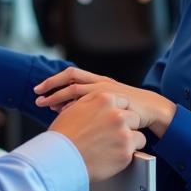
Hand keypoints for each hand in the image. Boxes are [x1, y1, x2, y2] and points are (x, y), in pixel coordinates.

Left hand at [34, 66, 176, 137]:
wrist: (153, 110)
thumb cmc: (130, 110)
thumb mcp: (108, 103)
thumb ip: (90, 103)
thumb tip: (66, 110)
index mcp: (98, 80)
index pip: (71, 75)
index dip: (53, 81)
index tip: (39, 89)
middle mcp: (100, 82)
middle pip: (70, 79)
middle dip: (51, 87)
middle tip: (37, 95)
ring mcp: (106, 91)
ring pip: (76, 90)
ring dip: (58, 97)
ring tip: (45, 105)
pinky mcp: (112, 101)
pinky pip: (88, 103)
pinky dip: (74, 108)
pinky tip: (65, 115)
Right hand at [48, 91, 145, 180]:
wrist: (58, 158)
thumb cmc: (63, 136)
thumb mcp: (75, 108)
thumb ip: (92, 103)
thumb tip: (99, 104)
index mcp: (104, 99)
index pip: (124, 102)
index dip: (120, 113)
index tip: (116, 120)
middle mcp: (116, 114)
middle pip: (134, 117)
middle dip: (127, 126)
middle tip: (116, 135)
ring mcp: (123, 133)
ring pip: (139, 135)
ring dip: (130, 141)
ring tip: (115, 147)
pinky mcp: (126, 152)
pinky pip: (136, 151)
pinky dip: (126, 154)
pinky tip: (113, 156)